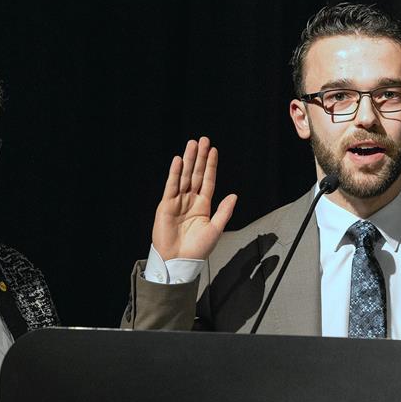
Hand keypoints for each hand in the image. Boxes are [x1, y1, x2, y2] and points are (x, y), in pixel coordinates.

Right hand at [151, 137, 236, 260]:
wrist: (178, 261)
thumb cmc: (197, 250)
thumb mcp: (215, 229)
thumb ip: (224, 212)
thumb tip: (234, 195)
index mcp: (203, 206)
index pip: (208, 181)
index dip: (210, 166)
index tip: (213, 150)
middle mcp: (190, 201)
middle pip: (196, 174)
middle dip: (199, 157)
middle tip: (203, 140)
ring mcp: (178, 202)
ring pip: (184, 176)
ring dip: (188, 160)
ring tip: (191, 144)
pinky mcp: (166, 205)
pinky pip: (171, 186)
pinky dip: (174, 173)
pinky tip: (178, 160)